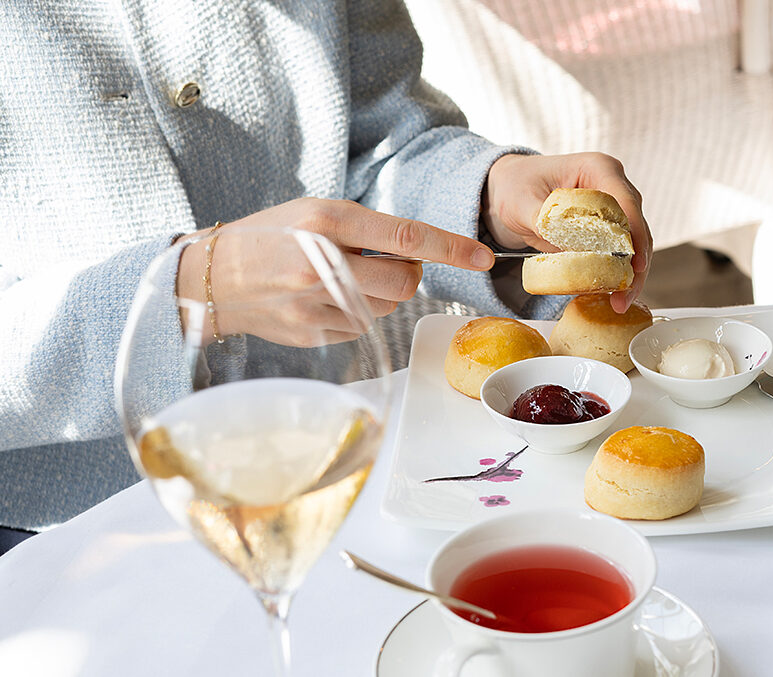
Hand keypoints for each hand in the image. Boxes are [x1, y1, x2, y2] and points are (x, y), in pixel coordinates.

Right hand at [178, 198, 494, 345]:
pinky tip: (324, 300)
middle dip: (407, 274)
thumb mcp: (313, 213)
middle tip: (381, 263)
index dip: (451, 248)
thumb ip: (365, 229)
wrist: (209, 278)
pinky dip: (355, 313)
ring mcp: (316, 303)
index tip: (483, 258)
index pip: (406, 236)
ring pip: (387, 308)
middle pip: (405, 282)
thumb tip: (418, 251)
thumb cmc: (269, 237)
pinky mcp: (312, 333)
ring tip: (343, 279)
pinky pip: (361, 327)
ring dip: (380, 295)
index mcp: (326, 221)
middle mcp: (322, 262)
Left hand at [483, 152, 652, 312]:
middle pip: (637, 228)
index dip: (635, 232)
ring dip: (629, 277)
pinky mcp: (604, 234)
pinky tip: (610, 297)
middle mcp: (612, 188)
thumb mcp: (521, 201)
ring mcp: (612, 212)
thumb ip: (540, 217)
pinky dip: (615, 277)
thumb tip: (556, 236)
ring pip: (633, 247)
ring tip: (619, 303)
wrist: (509, 192)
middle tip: (626, 295)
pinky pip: (618, 257)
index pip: (626, 201)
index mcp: (598, 169)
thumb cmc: (516, 185)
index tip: (635, 262)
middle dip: (636, 264)